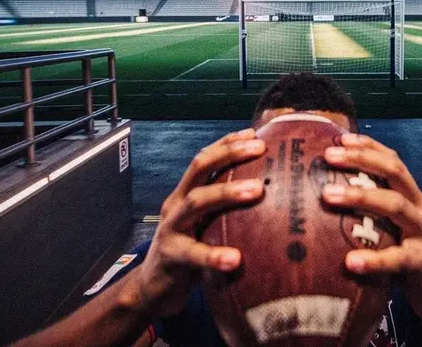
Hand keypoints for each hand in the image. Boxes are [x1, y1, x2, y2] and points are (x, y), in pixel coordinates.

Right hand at [133, 128, 265, 315]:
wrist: (153, 288)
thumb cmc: (189, 253)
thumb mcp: (204, 226)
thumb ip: (226, 212)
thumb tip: (269, 198)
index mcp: (185, 194)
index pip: (205, 158)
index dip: (227, 142)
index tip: (254, 133)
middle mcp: (176, 204)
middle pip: (199, 167)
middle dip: (230, 154)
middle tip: (260, 149)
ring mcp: (170, 228)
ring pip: (196, 202)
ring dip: (227, 192)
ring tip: (256, 190)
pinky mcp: (169, 256)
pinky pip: (193, 254)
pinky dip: (214, 255)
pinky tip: (235, 259)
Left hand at [322, 133, 421, 324]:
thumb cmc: (411, 257)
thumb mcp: (394, 229)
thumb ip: (372, 214)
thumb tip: (327, 200)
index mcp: (412, 197)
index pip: (392, 161)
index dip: (368, 146)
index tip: (340, 138)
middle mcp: (419, 208)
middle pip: (394, 172)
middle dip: (361, 159)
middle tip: (329, 156)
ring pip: (396, 205)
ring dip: (361, 196)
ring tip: (328, 195)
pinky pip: (398, 259)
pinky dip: (374, 260)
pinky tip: (351, 262)